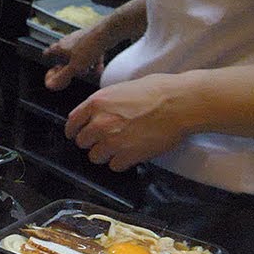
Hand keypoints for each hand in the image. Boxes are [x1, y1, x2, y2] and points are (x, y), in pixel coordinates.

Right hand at [43, 27, 107, 90]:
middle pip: (65, 55)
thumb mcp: (75, 67)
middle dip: (69, 65)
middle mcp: (69, 41)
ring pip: (80, 55)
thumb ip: (63, 76)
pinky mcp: (93, 39)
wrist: (107, 33)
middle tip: (73, 72)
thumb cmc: (89, 47)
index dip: (47, 56)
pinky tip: (99, 68)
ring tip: (90, 71)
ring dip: (84, 65)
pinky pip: (92, 53)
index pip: (49, 51)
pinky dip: (94, 61)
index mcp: (61, 47)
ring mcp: (81, 39)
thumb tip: (50, 85)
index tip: (47, 58)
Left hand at [65, 73, 201, 171]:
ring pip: (95, 157)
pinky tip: (131, 154)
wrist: (180, 103)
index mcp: (97, 103)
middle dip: (92, 142)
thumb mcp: (124, 88)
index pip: (72, 122)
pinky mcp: (128, 156)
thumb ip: (106, 102)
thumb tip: (99, 111)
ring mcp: (113, 141)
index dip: (74, 130)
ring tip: (120, 147)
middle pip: (82, 142)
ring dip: (106, 154)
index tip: (76, 134)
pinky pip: (115, 166)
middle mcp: (100, 123)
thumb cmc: (160, 91)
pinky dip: (122, 162)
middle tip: (106, 140)